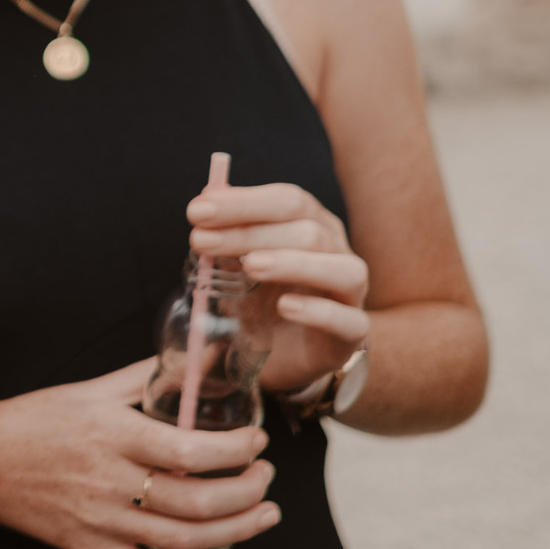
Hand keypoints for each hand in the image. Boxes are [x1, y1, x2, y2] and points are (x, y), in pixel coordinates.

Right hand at [0, 357, 279, 548]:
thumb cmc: (35, 422)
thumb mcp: (90, 390)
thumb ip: (146, 378)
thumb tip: (197, 361)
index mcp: (112, 434)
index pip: (189, 450)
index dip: (235, 451)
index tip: (258, 441)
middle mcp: (109, 481)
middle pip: (195, 502)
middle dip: (245, 494)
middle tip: (267, 478)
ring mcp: (99, 522)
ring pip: (181, 541)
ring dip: (234, 531)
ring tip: (261, 514)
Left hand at [187, 182, 368, 392]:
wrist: (286, 352)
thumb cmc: (264, 296)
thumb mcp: (238, 261)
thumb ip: (227, 231)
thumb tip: (206, 197)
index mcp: (312, 222)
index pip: (286, 200)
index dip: (243, 202)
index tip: (196, 211)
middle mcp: (337, 250)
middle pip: (307, 229)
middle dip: (251, 231)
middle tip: (202, 240)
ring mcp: (351, 292)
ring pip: (340, 269)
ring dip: (291, 263)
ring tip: (250, 265)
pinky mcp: (353, 332)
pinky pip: (348, 320)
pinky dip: (318, 311)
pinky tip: (286, 306)